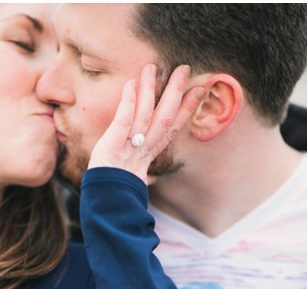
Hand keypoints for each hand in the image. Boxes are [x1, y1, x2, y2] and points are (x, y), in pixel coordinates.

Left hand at [88, 64, 205, 183]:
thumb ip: (144, 175)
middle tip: (185, 69)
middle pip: (165, 116)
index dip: (186, 108)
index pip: (172, 126)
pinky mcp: (113, 144)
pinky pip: (123, 121)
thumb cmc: (119, 191)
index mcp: (152, 152)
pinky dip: (128, 103)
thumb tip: (151, 180)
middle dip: (176, 92)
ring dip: (151, 90)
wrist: (108, 204)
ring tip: (152, 67)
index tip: (198, 91)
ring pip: (145, 113)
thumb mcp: (134, 180)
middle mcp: (145, 146)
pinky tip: (131, 85)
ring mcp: (130, 145)